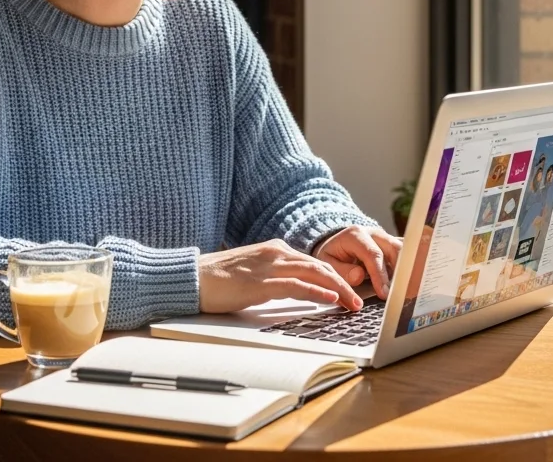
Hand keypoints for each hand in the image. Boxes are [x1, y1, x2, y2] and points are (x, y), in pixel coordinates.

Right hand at [198, 239, 361, 312]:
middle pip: (320, 266)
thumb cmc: (219, 280)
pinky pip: (296, 285)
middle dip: (345, 282)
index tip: (351, 291)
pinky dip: (317, 291)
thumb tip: (298, 291)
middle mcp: (276, 253)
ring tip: (353, 303)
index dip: (336, 276)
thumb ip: (276, 278)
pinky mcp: (260, 283)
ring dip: (338, 289)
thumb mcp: (254, 275)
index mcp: (275, 249)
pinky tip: (331, 298)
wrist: (192, 278)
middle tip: (360, 300)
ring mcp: (269, 266)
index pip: (314, 262)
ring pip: (314, 273)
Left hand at [312, 226, 401, 300]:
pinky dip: (408, 268)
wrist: (336, 243)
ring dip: (405, 271)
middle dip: (398, 273)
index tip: (384, 294)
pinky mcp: (393, 245)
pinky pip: (406, 255)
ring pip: (403, 251)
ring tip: (404, 291)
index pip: (373, 254)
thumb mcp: (327, 262)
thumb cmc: (333, 255)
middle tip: (399, 295)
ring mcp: (386, 237)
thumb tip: (359, 276)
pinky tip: (409, 283)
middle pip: (393, 249)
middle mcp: (374, 233)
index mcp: (356, 235)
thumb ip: (341, 270)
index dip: (380, 275)